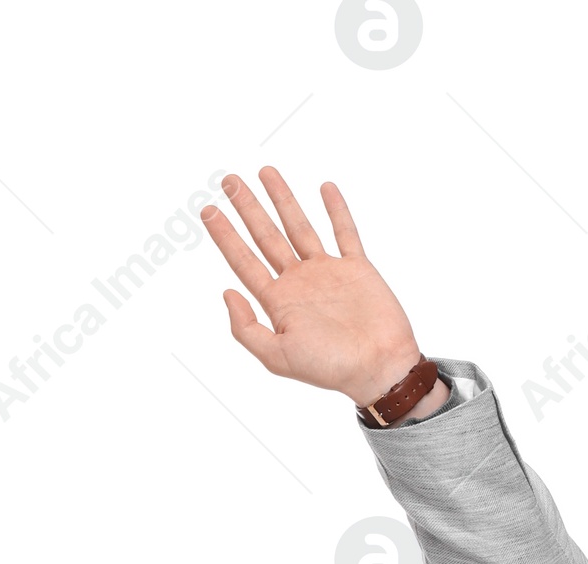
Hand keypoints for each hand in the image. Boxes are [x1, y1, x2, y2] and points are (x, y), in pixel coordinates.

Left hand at [200, 167, 441, 409]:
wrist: (379, 367)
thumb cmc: (329, 368)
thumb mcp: (276, 357)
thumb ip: (247, 328)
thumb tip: (227, 292)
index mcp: (278, 302)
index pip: (244, 261)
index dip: (225, 235)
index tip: (208, 210)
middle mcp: (299, 282)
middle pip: (266, 236)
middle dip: (247, 208)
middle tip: (229, 180)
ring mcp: (327, 272)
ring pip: (299, 226)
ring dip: (283, 199)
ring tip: (265, 172)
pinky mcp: (356, 267)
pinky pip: (344, 231)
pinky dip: (336, 209)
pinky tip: (324, 188)